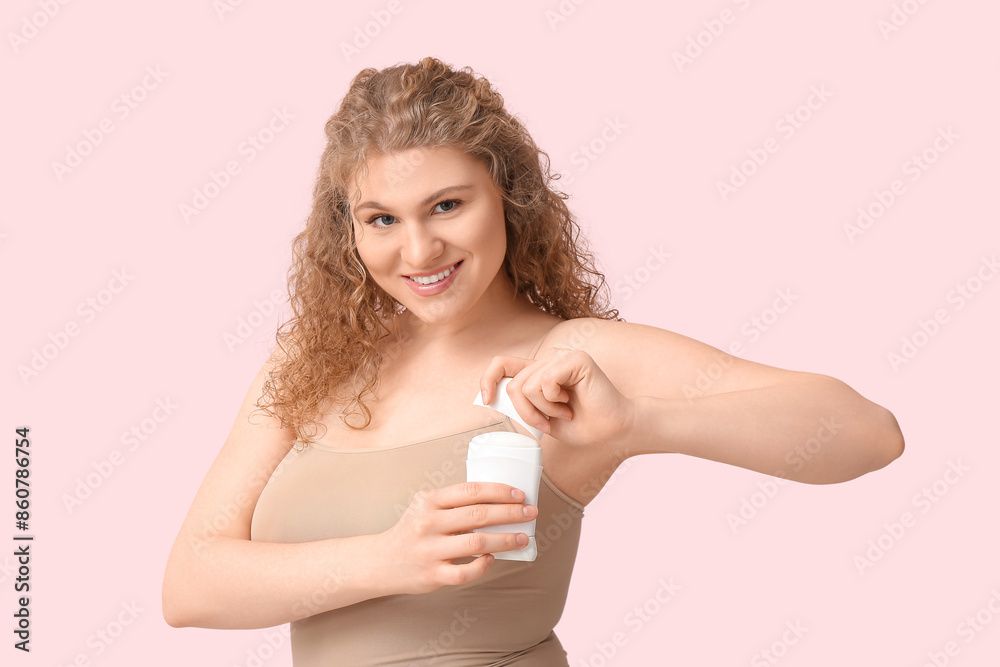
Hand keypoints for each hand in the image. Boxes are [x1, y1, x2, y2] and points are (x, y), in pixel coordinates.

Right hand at [376, 482, 537, 594]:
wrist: (382, 561)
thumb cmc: (413, 530)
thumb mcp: (426, 507)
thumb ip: (453, 502)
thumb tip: (498, 498)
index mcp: (429, 501)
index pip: (471, 491)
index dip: (499, 491)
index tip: (520, 495)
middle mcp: (428, 523)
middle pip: (478, 515)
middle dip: (511, 513)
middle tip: (531, 514)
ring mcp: (429, 550)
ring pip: (477, 542)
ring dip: (506, 540)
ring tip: (523, 538)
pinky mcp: (432, 574)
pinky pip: (464, 573)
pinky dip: (482, 566)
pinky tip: (492, 559)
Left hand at [479, 348, 636, 448]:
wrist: (612, 431)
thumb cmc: (581, 425)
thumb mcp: (541, 417)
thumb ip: (520, 405)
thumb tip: (491, 398)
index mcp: (539, 370)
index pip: (501, 364)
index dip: (487, 380)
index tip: (486, 401)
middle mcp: (548, 359)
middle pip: (513, 385)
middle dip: (526, 413)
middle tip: (547, 423)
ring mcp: (561, 356)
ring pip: (526, 386)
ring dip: (543, 410)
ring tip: (564, 412)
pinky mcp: (575, 358)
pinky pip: (545, 381)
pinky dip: (554, 401)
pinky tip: (571, 404)